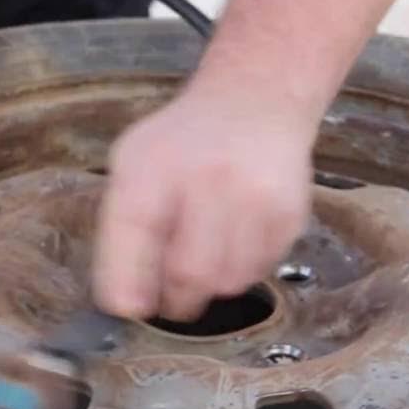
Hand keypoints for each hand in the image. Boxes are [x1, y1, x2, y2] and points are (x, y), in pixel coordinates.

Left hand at [94, 84, 314, 320]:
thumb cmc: (184, 142)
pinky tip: (235, 238)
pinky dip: (242, 269)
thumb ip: (122, 229)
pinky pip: (259, 271)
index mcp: (153, 169)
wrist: (255, 99)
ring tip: (206, 256)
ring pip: (227, 282)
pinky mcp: (286, 214)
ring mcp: (253, 198)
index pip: (134, 243)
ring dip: (211, 285)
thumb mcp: (133, 163)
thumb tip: (125, 302)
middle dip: (175, 300)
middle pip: (188, 275)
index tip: (126, 309)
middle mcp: (206, 180)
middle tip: (172, 299)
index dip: (126, 287)